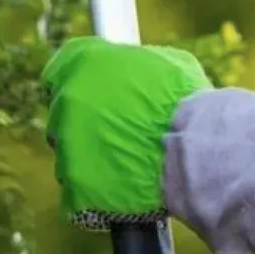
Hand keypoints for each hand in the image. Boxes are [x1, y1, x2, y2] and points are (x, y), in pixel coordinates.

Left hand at [43, 36, 210, 227]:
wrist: (195, 144)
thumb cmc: (184, 98)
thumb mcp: (161, 61)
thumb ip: (130, 66)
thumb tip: (129, 74)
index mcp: (83, 64)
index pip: (59, 72)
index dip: (78, 84)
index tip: (93, 95)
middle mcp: (66, 102)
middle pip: (64, 116)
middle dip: (85, 123)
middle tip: (119, 130)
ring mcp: (67, 148)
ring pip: (70, 156)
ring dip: (92, 158)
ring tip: (128, 162)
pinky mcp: (76, 188)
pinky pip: (79, 193)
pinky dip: (98, 192)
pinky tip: (124, 187)